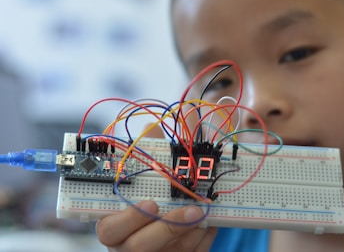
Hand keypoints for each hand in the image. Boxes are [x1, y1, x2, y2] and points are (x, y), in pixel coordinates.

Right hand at [96, 124, 217, 250]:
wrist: (157, 236)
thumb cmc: (142, 204)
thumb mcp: (138, 182)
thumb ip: (144, 157)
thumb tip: (150, 127)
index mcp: (113, 226)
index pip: (110, 229)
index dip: (130, 218)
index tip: (152, 202)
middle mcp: (128, 247)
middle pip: (140, 246)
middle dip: (169, 227)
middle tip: (193, 210)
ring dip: (192, 232)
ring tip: (206, 211)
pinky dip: (203, 239)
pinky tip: (211, 222)